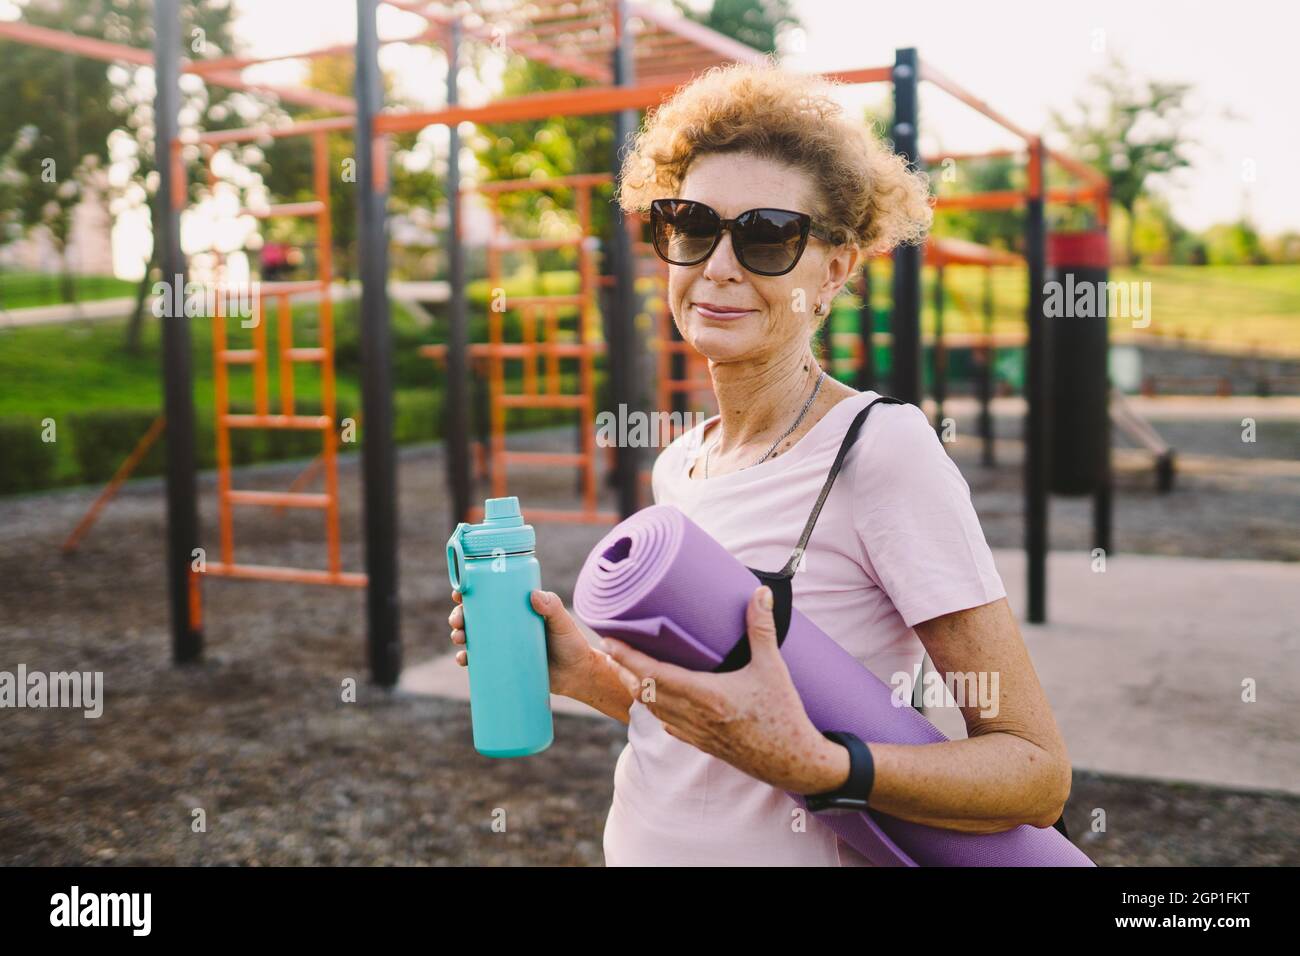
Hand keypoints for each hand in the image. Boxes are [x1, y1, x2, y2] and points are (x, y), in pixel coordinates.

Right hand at [449, 588, 597, 699]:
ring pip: (472, 637)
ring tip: (459, 638)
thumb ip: (552, 607)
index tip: (459, 593)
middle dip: (459, 616)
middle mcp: (506, 626)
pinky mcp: (503, 665)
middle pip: (474, 616)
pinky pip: (479, 661)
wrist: (577, 675)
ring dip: (459, 635)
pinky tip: (463, 660)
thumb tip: (533, 595)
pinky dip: (467, 659)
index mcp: (516, 610)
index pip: (489, 596)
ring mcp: (503, 646)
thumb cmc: (571, 643)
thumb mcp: (562, 623)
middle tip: (458, 621)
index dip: (470, 593)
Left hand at [601, 585, 848, 794]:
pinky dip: (655, 708)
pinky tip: (656, 698)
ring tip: (625, 667)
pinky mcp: (702, 744)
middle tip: (611, 647)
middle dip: (623, 669)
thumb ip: (762, 629)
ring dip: (635, 688)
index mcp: (705, 696)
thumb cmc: (784, 716)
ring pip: (652, 710)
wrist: (794, 763)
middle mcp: (693, 716)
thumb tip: (760, 592)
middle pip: (643, 691)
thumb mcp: (773, 668)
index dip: (626, 657)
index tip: (609, 640)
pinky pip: (667, 724)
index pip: (652, 674)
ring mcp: (695, 733)